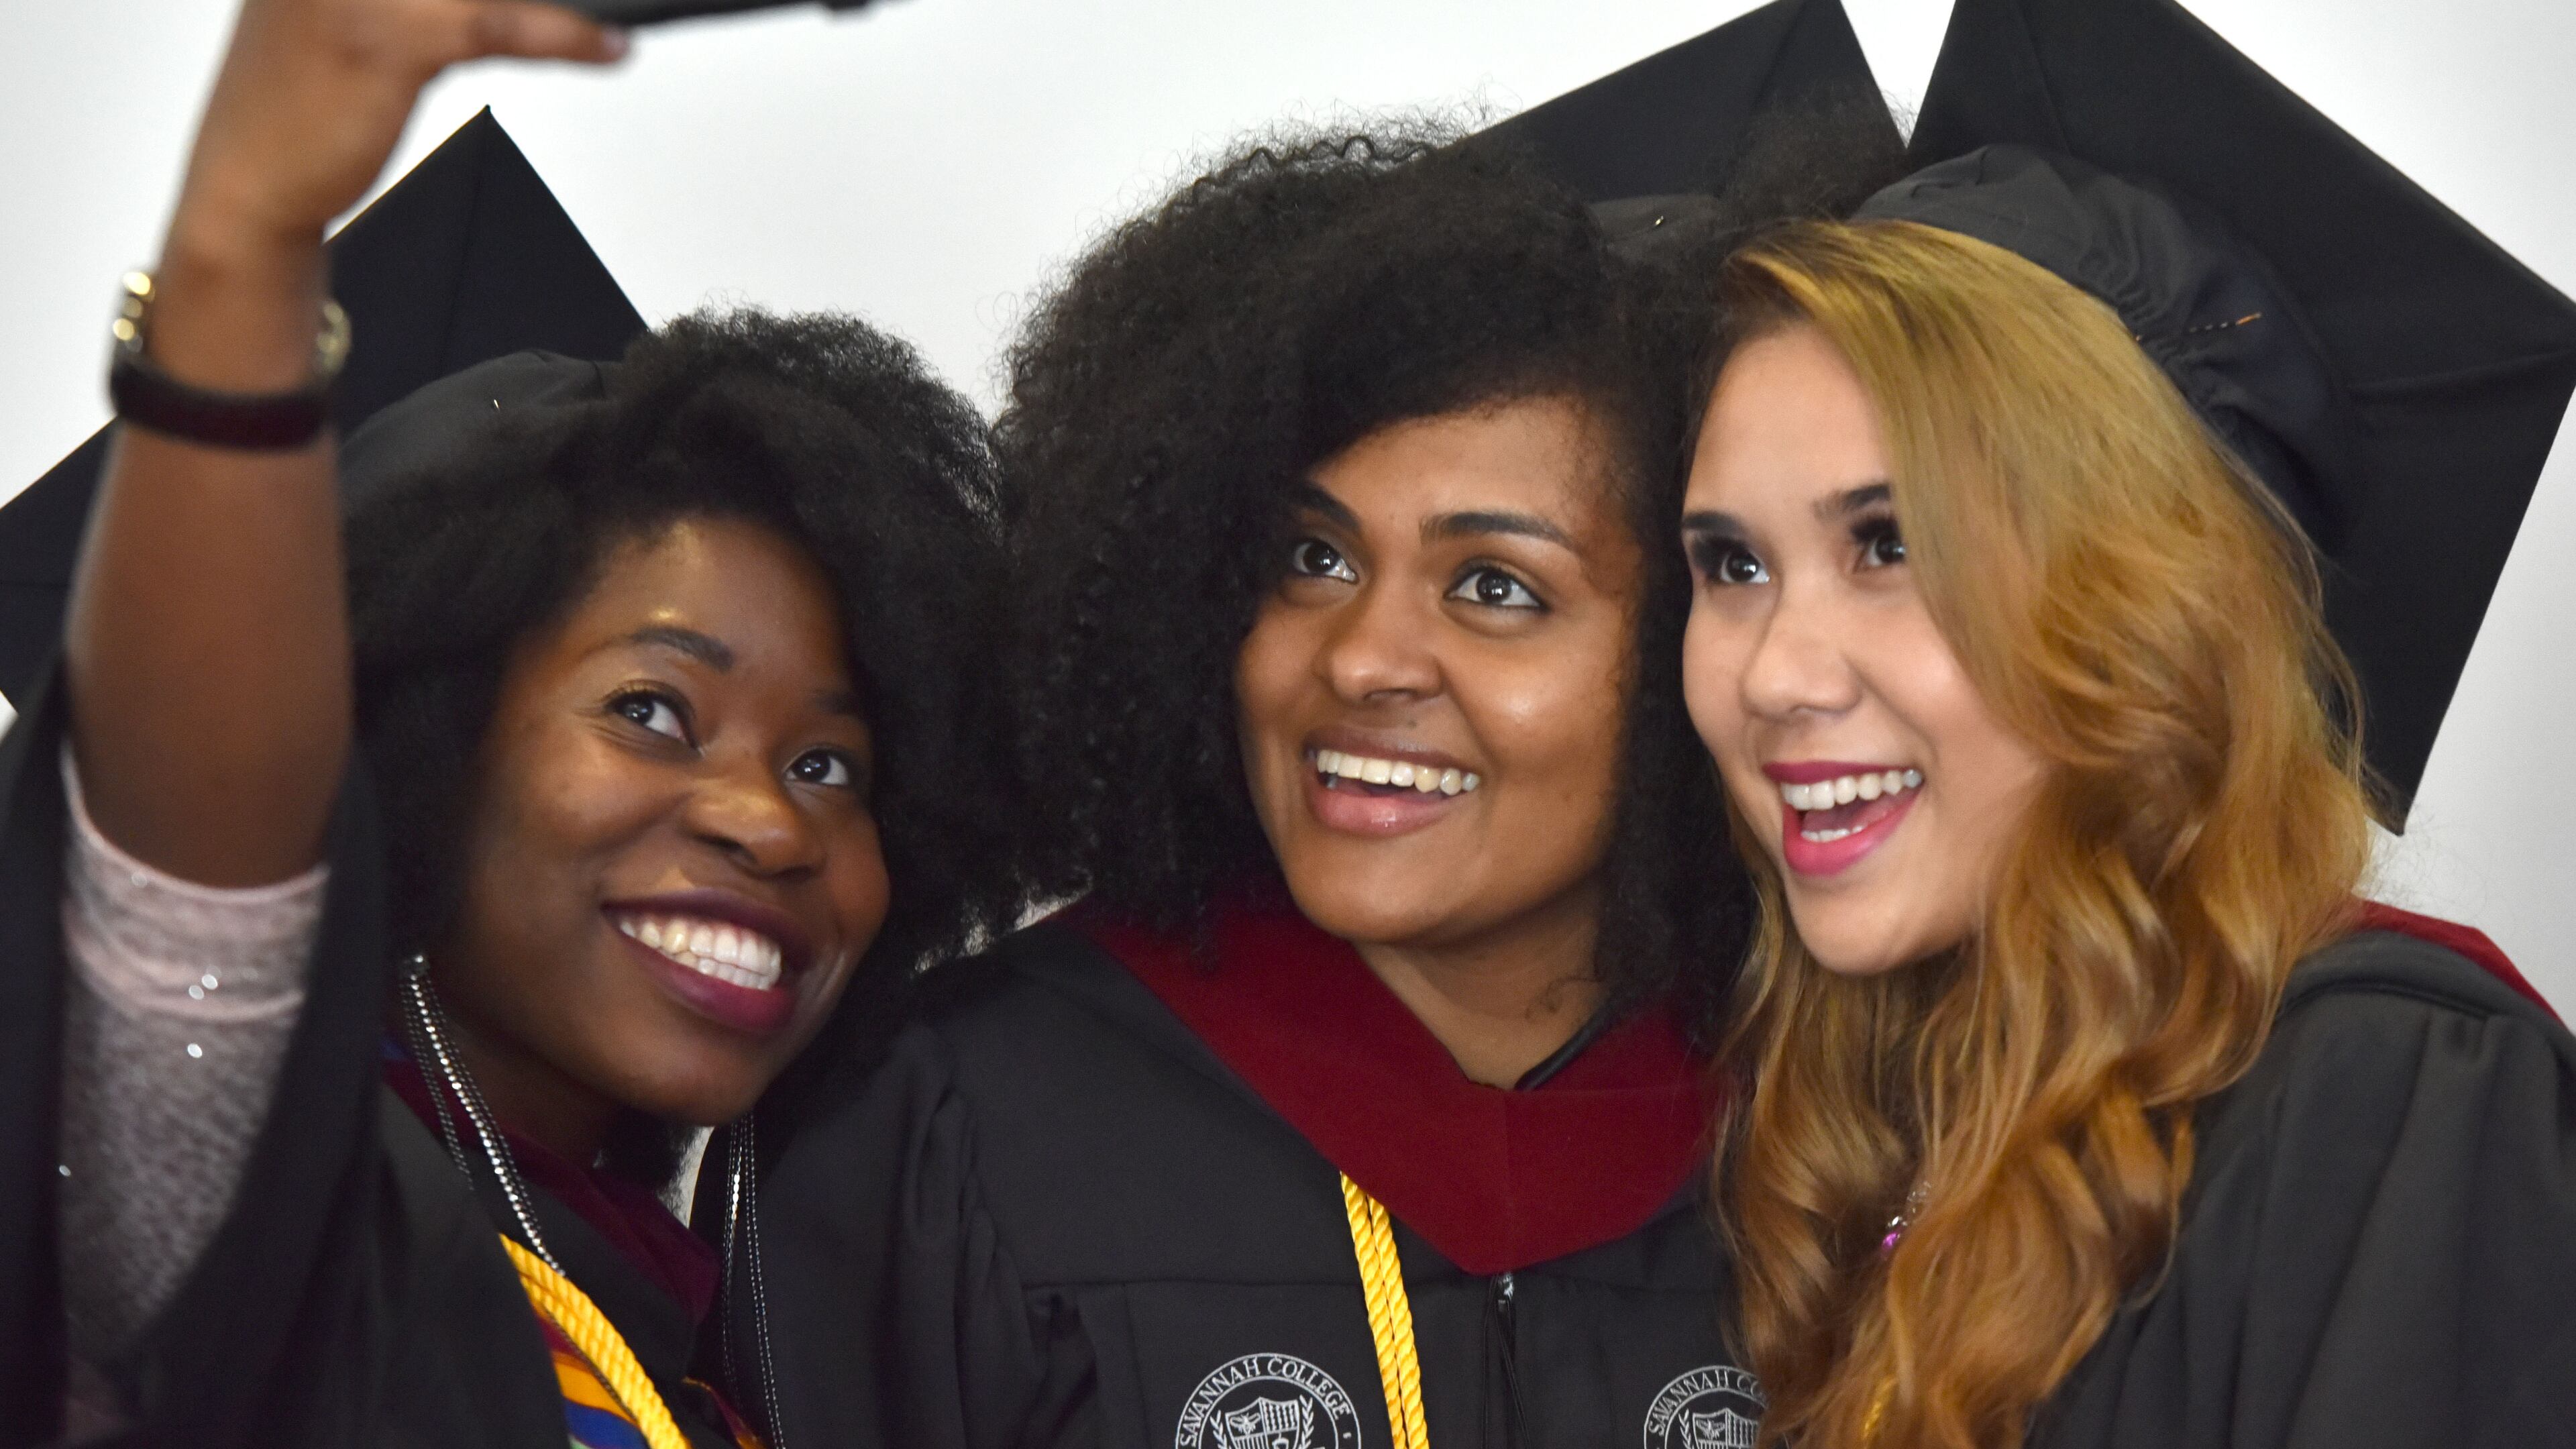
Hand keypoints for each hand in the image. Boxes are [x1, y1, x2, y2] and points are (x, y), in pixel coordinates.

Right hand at [175, 0, 623, 258]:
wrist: (248, 181)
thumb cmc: (299, 99)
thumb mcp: (346, 11)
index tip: (553, 3)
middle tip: (598, 7)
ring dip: (558, 7)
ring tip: (610, 23)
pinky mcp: (393, 36)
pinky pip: (498, 23)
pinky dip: (563, 35)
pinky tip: (603, 46)